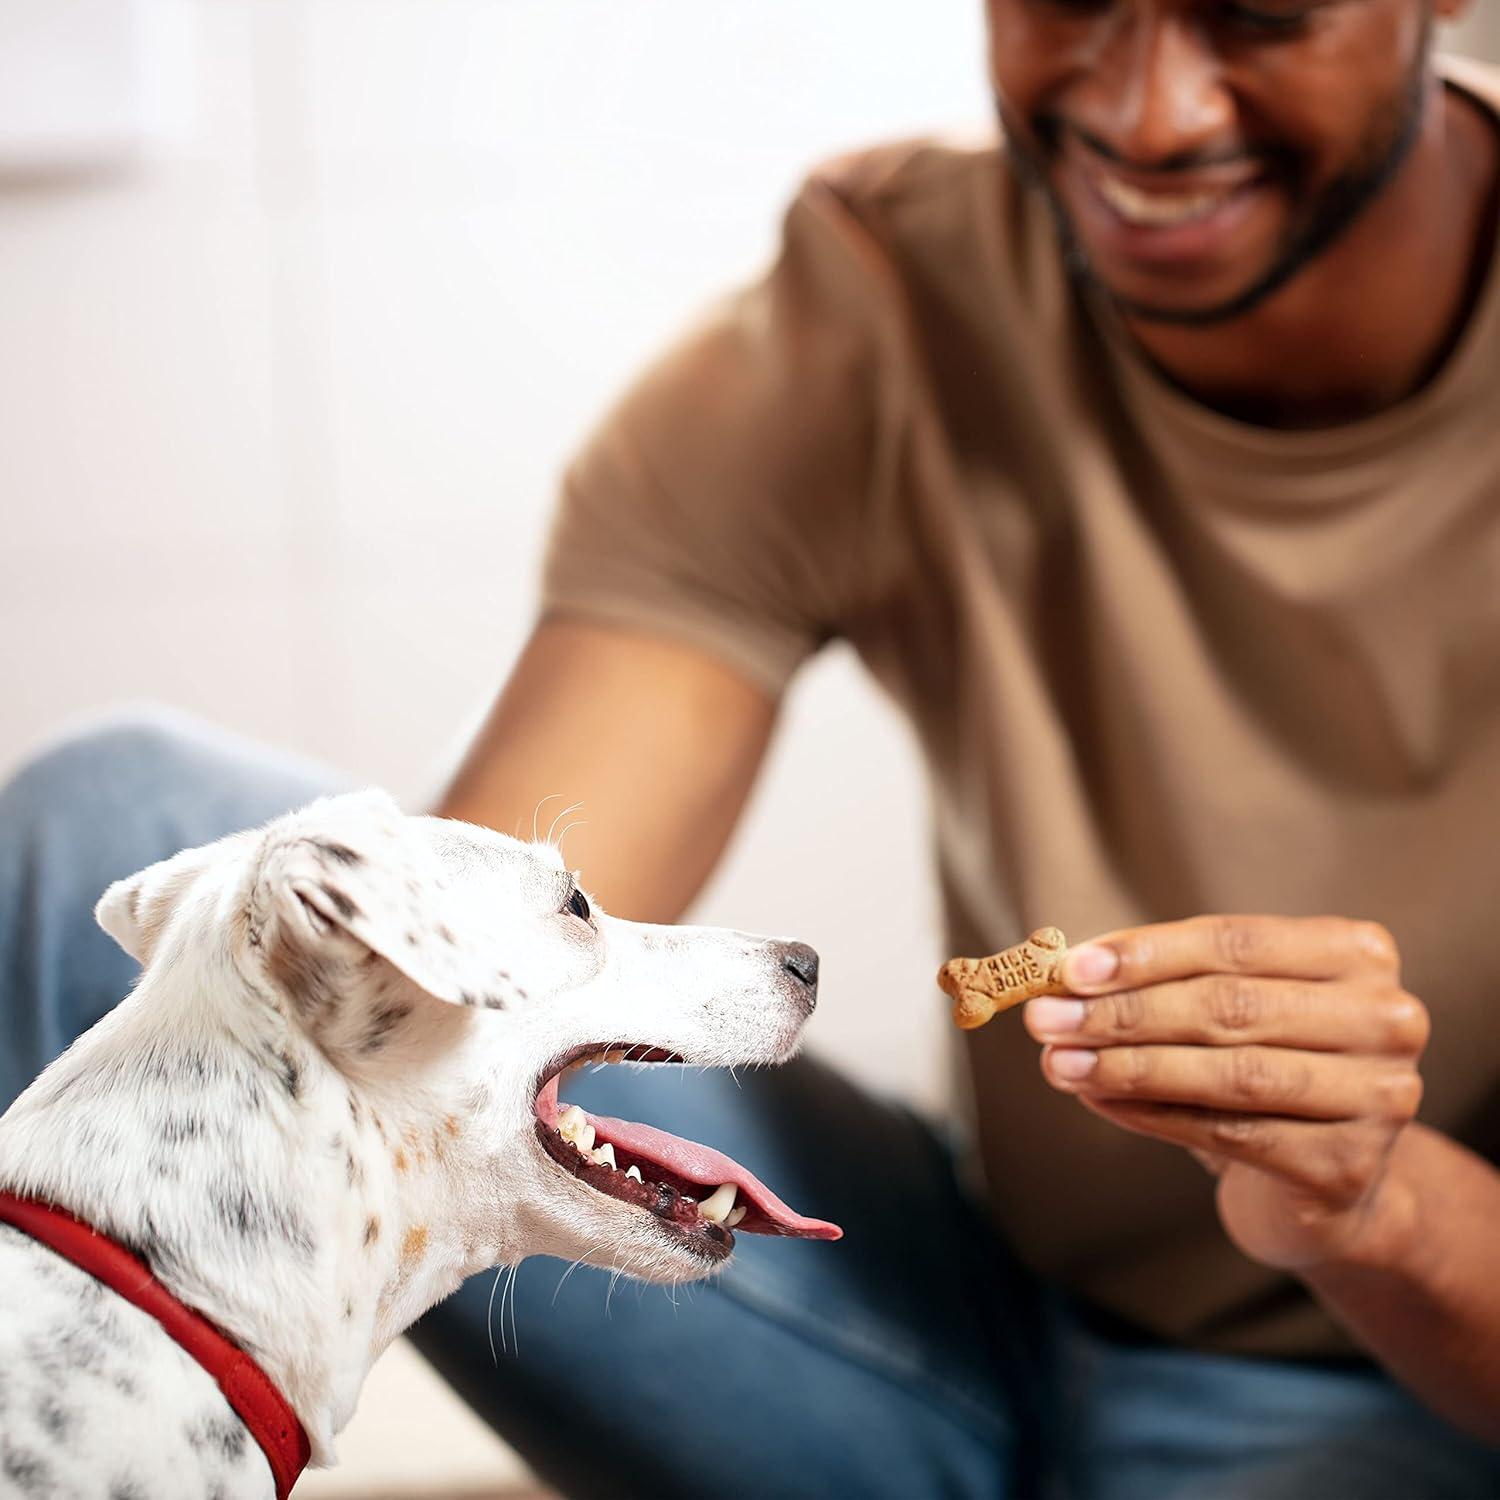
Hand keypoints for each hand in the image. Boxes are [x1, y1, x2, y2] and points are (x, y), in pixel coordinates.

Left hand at [1024, 916, 1429, 1271]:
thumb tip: (1061, 977)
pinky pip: (1231, 1133)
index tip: (1068, 968)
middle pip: (1231, 1006)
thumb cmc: (1263, 1063)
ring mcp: (1379, 1096)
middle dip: (1125, 1012)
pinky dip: (1153, 1115)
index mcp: (1357, 955)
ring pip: (1232, 1074)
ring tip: (1058, 1063)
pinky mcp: (1349, 1166)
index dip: (1146, 954)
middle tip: (1045, 1019)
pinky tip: (1099, 1100)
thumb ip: (1160, 983)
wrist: (1329, 1179)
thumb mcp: (1223, 1007)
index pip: (1234, 943)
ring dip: (1129, 1066)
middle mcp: (1385, 1018)